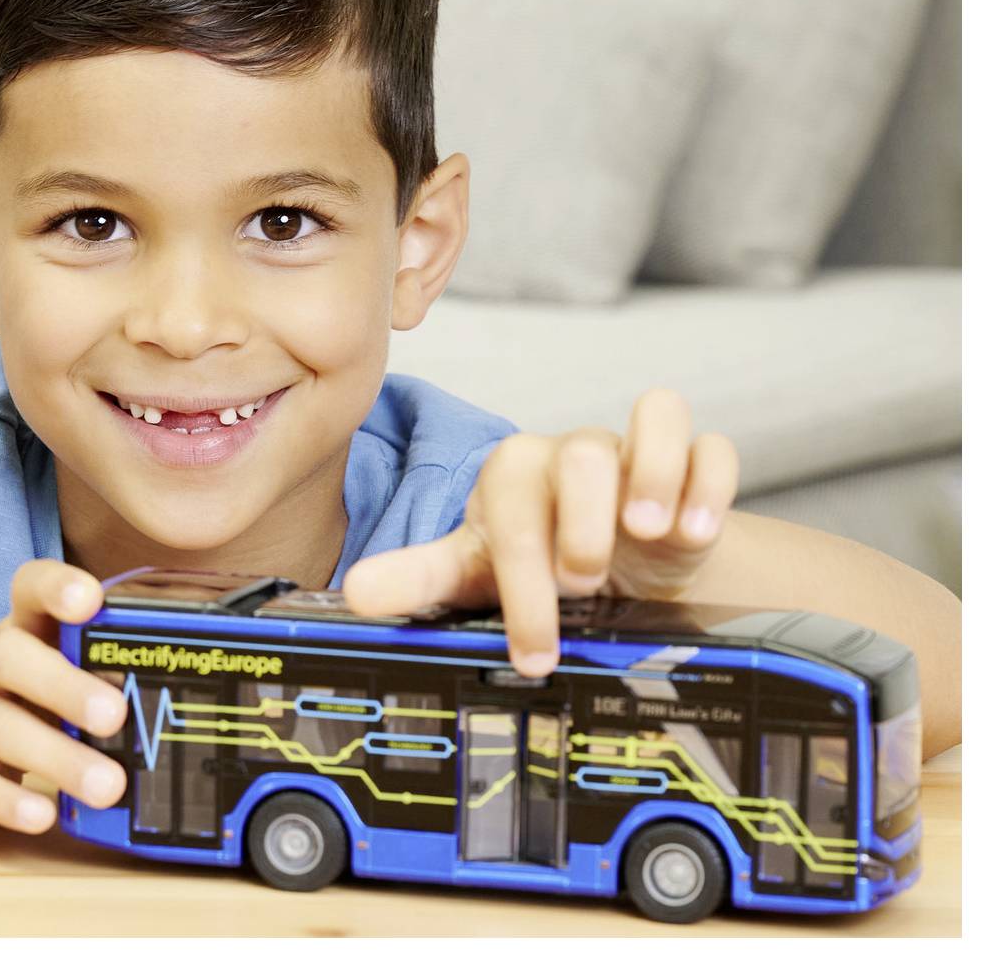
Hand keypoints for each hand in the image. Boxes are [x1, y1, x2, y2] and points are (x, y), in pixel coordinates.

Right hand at [0, 559, 127, 831]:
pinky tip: (44, 815)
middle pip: (8, 657)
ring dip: (55, 757)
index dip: (56, 588)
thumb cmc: (23, 694)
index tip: (90, 600)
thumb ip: (104, 664)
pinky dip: (7, 801)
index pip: (30, 588)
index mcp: (21, 628)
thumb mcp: (56, 666)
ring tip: (108, 786)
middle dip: (63, 685)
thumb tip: (189, 676)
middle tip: (115, 715)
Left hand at [340, 388, 737, 675]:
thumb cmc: (539, 563)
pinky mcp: (692, 466)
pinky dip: (710, 484)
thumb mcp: (478, 574)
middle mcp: (575, 454)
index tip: (534, 651)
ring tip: (648, 533)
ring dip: (654, 475)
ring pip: (654, 416)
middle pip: (579, 455)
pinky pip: (711, 445)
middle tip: (582, 581)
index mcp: (515, 474)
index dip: (521, 581)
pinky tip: (697, 533)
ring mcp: (637, 454)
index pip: (512, 506)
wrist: (616, 566)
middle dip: (582, 525)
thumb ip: (422, 578)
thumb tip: (357, 593)